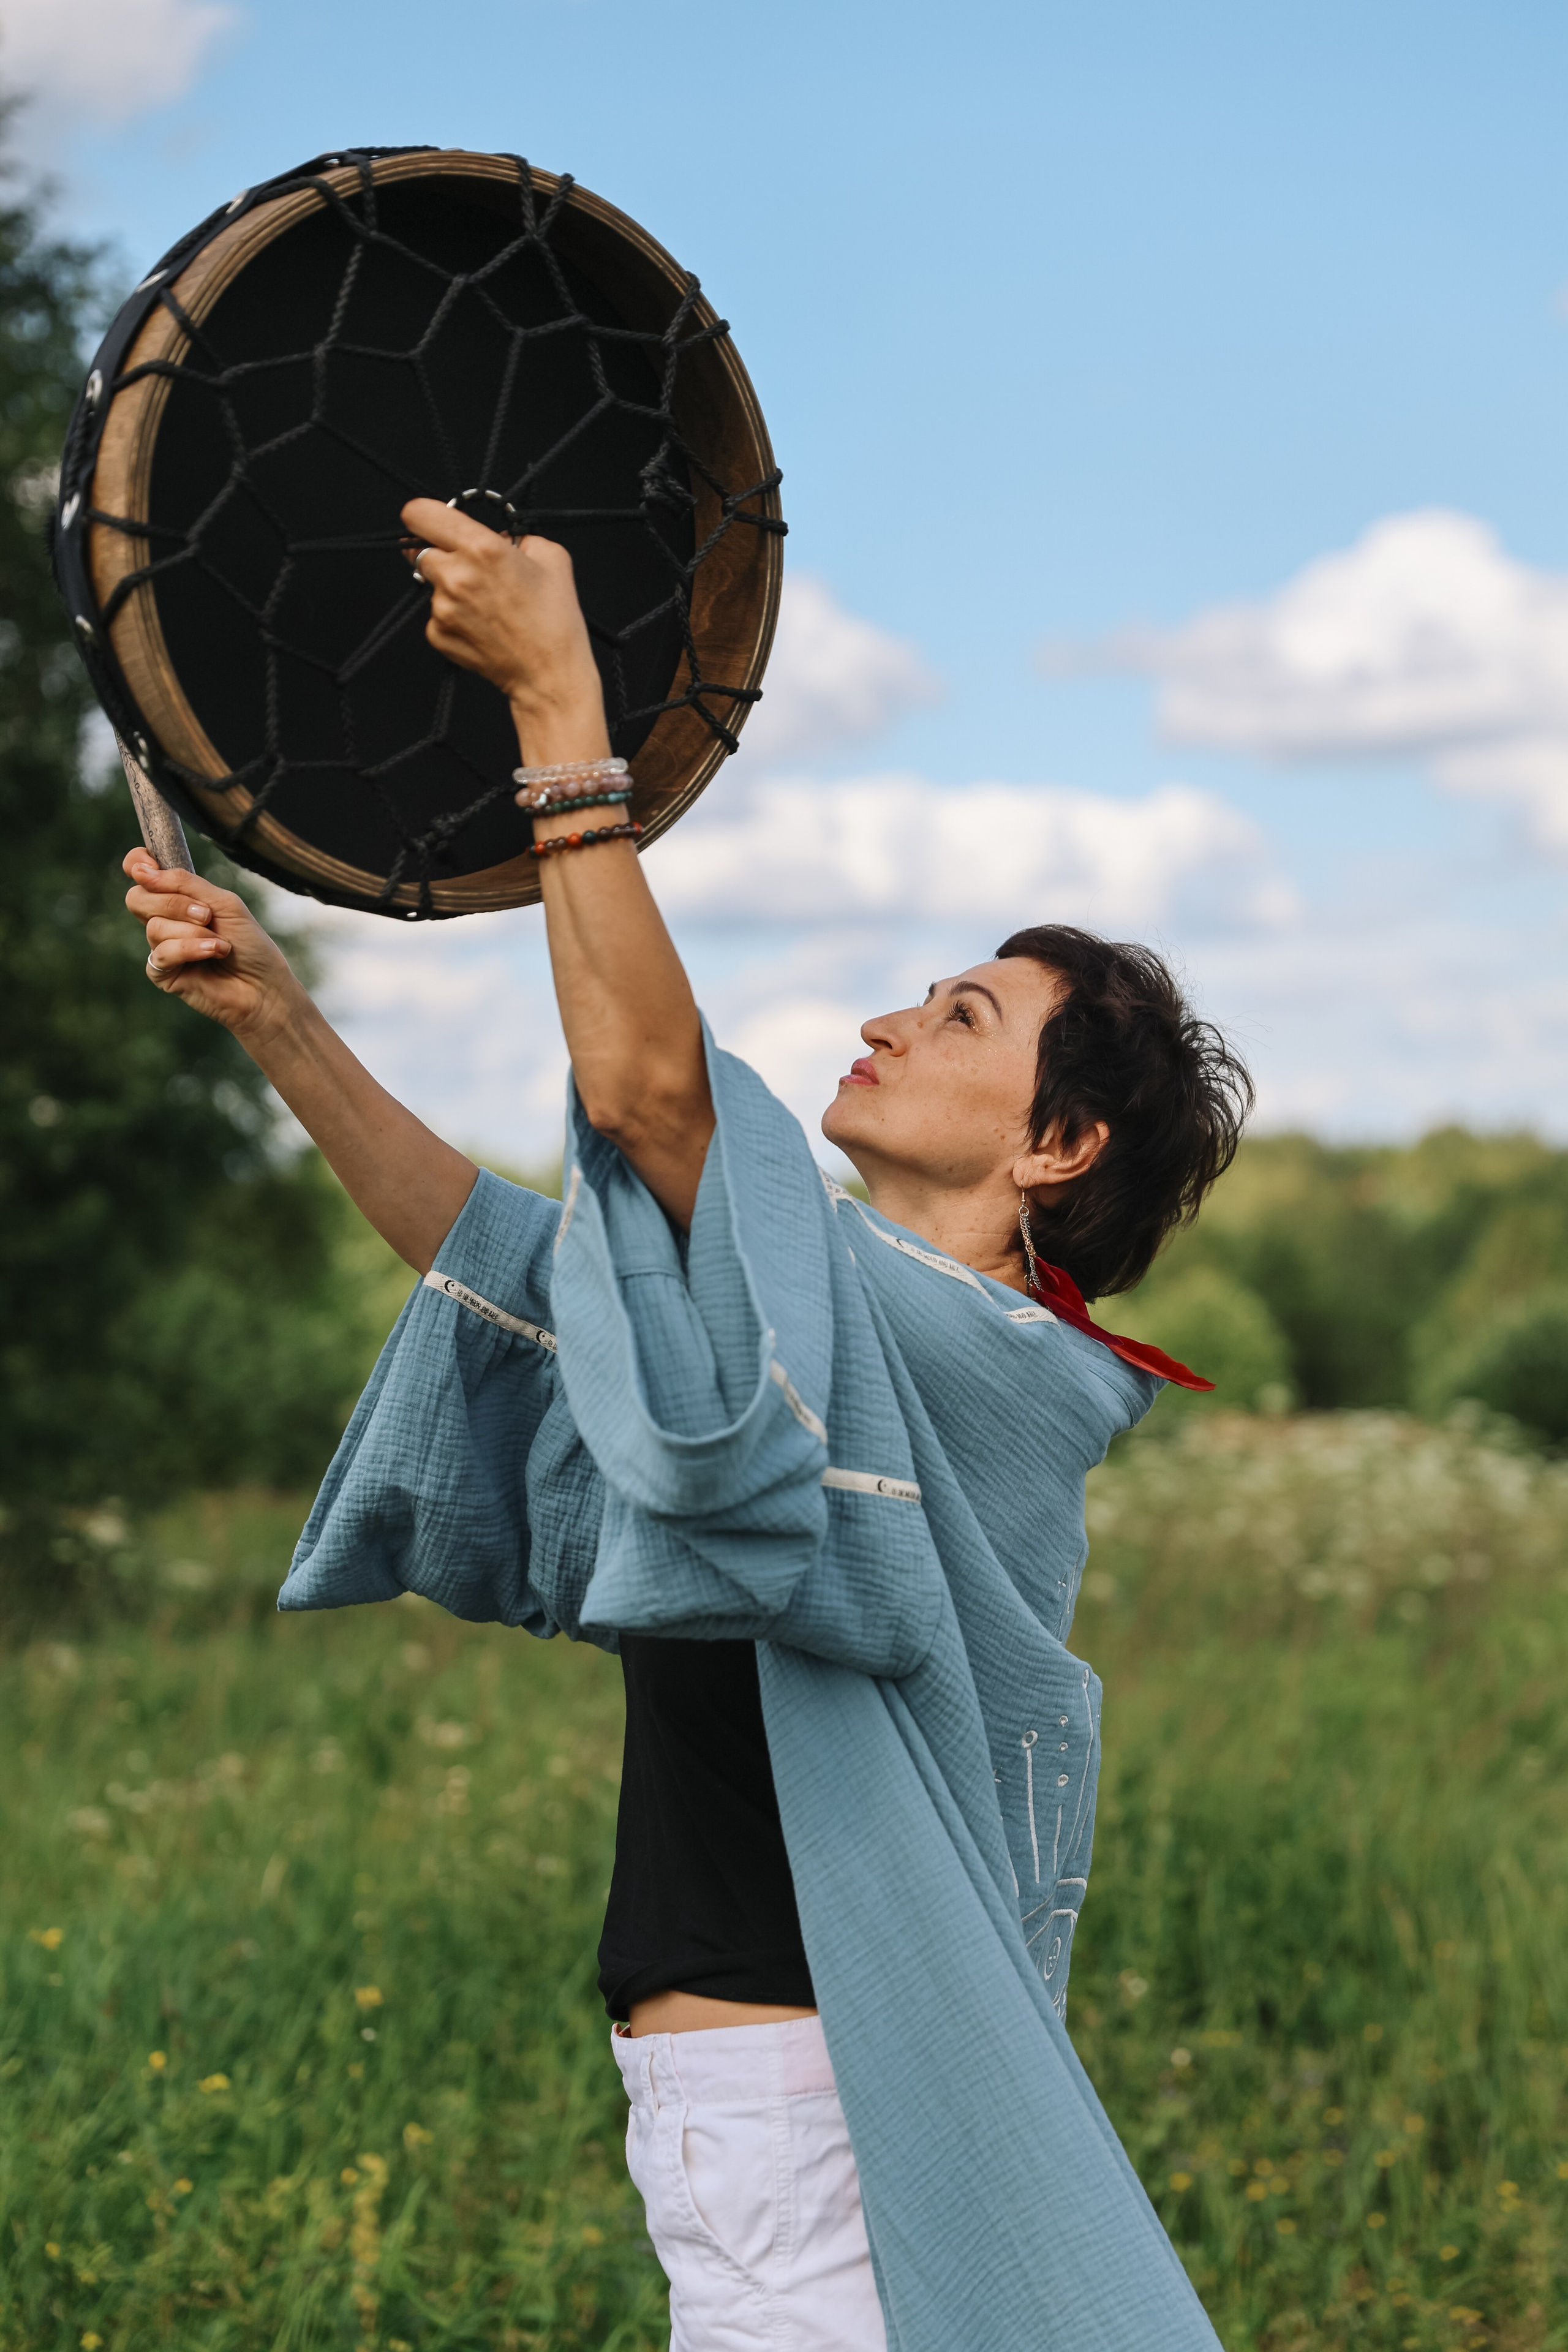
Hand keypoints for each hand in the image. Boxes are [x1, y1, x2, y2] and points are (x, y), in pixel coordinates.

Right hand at [123, 851, 304, 1044]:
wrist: (265, 985)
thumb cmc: (250, 944)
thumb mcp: (223, 903)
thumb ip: (185, 883)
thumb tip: (142, 871)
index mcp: (178, 897)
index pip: (140, 873)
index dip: (137, 864)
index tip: (147, 865)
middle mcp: (165, 920)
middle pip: (138, 898)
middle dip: (174, 903)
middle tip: (207, 915)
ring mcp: (162, 947)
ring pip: (154, 927)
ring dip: (193, 932)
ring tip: (221, 944)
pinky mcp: (163, 974)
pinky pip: (161, 953)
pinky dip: (190, 949)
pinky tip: (215, 953)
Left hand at [401, 500, 610, 765]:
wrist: (550, 676)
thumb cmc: (556, 621)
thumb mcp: (553, 557)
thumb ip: (518, 535)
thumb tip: (498, 536)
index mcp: (482, 548)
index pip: (419, 513)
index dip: (425, 515)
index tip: (434, 522)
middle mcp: (456, 576)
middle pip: (418, 549)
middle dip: (440, 553)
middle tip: (468, 568)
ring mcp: (442, 608)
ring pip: (430, 583)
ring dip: (449, 587)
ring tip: (486, 604)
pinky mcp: (438, 635)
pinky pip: (435, 614)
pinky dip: (453, 616)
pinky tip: (481, 625)